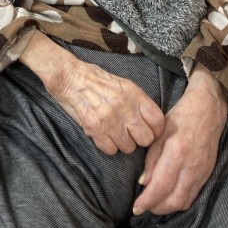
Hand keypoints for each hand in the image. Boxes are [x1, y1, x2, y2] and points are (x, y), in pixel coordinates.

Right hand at [20, 32, 163, 154]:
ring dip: (121, 143)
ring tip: (113, 131)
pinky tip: (102, 134)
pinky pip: (111, 150)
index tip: (149, 131)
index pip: (158, 121)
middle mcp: (125, 107)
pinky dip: (107, 145)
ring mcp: (110, 119)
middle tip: (129, 133)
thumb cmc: (96, 79)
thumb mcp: (123, 84)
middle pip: (146, 138)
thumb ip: (138, 102)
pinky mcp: (95, 129)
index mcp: (134, 93)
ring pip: (129, 148)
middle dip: (138, 139)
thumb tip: (151, 122)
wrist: (69, 77)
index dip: (155, 130)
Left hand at [132, 66, 227, 215]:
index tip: (136, 207)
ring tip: (154, 204)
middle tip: (143, 206)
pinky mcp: (207, 173)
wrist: (208, 109)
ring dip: (168, 208)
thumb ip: (151, 159)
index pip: (161, 186)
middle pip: (174, 200)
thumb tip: (144, 182)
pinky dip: (179, 201)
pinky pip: (193, 195)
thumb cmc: (181, 116)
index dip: (147, 200)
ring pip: (184, 201)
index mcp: (177, 151)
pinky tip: (169, 197)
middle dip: (156, 208)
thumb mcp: (160, 132)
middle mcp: (191, 165)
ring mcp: (202, 171)